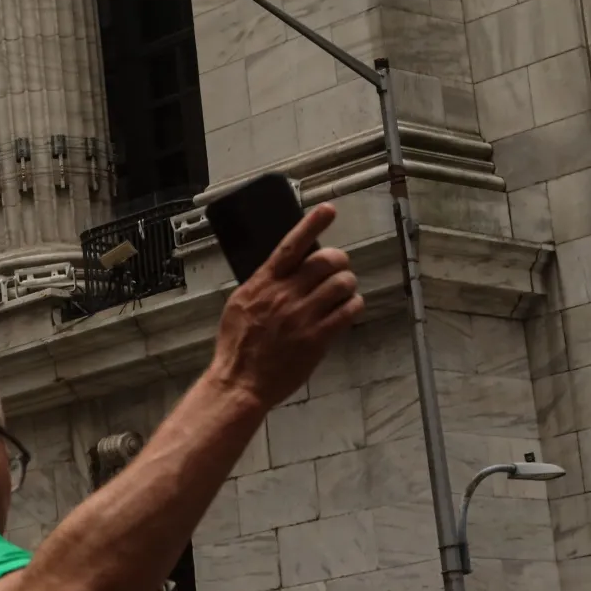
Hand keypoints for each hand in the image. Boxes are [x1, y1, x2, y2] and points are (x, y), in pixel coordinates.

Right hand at [208, 203, 362, 409]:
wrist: (240, 381)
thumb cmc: (237, 345)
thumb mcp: (239, 305)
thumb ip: (261, 285)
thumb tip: (280, 270)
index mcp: (263, 284)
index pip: (290, 246)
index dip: (311, 224)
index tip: (328, 209)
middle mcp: (284, 295)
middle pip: (325, 261)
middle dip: (338, 259)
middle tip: (338, 267)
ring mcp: (303, 317)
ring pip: (341, 284)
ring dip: (347, 284)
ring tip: (343, 291)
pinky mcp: (317, 338)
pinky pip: (348, 312)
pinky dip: (353, 306)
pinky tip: (348, 309)